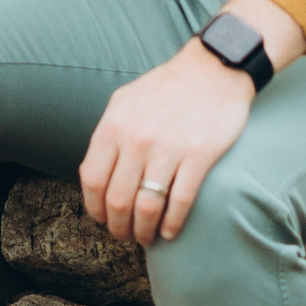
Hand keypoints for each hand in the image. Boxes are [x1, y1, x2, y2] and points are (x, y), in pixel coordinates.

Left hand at [80, 0, 305, 243]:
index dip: (94, 207)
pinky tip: (170, 231)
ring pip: (147, 207)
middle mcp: (136, 138)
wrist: (213, 68)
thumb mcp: (125, 101)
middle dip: (118, 226)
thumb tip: (96, 171)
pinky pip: (179, 202)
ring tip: (146, 237)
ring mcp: (167, 148)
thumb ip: (108, 133)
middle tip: (125, 235)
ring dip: (143, 231)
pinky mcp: (198, 156)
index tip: (102, 219)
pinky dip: (172, 224)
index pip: (92, 179)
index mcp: (114, 125)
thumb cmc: (167, 87)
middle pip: (117, 199)